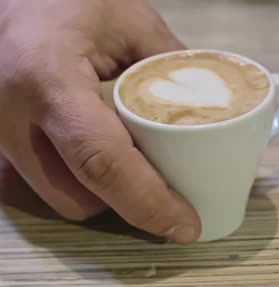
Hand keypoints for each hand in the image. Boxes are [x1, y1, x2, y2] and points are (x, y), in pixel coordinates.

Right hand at [0, 0, 200, 242]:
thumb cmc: (64, 0)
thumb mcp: (129, 20)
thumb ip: (171, 63)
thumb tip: (211, 106)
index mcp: (49, 81)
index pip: (102, 161)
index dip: (148, 203)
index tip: (185, 226)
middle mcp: (12, 117)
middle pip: (77, 196)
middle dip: (130, 209)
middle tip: (175, 205)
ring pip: (57, 197)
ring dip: (105, 200)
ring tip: (144, 181)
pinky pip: (41, 183)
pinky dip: (80, 185)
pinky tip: (108, 168)